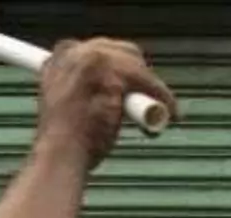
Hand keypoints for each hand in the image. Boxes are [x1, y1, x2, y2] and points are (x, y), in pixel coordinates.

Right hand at [35, 38, 179, 171]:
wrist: (60, 154)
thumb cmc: (62, 140)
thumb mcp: (62, 103)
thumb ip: (78, 89)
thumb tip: (97, 92)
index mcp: (61, 56)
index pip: (100, 49)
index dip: (119, 65)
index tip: (129, 84)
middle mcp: (76, 51)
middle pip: (122, 51)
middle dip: (139, 71)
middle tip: (148, 95)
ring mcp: (95, 60)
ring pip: (138, 66)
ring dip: (152, 86)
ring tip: (162, 107)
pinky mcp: (115, 76)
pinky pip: (149, 84)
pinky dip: (163, 98)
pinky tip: (171, 113)